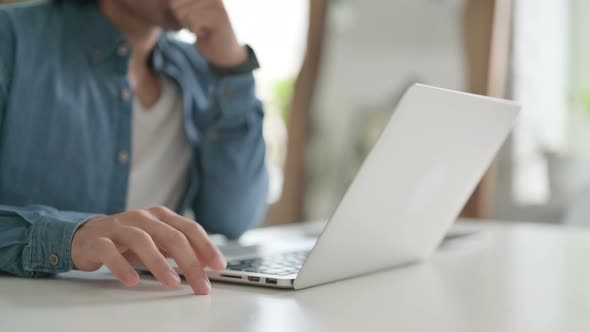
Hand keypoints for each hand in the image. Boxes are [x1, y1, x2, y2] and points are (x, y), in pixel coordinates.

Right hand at [71, 206, 226, 294]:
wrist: (85, 237)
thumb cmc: (126, 241)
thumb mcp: (157, 242)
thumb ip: (179, 249)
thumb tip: (205, 263)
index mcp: (160, 216)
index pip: (190, 229)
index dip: (206, 247)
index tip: (219, 267)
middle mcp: (142, 217)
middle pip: (172, 236)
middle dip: (190, 263)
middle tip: (201, 284)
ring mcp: (119, 226)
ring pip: (143, 241)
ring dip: (160, 264)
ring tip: (173, 283)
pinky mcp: (97, 240)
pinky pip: (109, 251)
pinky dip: (122, 266)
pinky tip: (132, 280)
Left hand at [170, 0, 247, 67]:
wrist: (224, 52)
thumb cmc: (204, 33)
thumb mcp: (187, 15)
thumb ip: (179, 5)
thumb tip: (171, 2)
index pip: (173, 1)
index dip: (177, 14)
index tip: (192, 19)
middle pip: (175, 5)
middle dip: (183, 20)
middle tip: (198, 25)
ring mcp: (216, 3)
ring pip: (183, 14)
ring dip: (190, 27)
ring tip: (203, 29)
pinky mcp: (219, 16)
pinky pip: (193, 23)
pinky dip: (196, 32)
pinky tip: (207, 32)